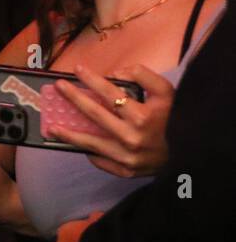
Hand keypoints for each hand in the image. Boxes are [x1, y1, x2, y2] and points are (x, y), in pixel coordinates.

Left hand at [46, 64, 173, 176]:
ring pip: (90, 143)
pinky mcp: (125, 171)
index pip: (110, 93)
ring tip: (52, 126)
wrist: (191, 154)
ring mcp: (127, 157)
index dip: (92, 79)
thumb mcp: (167, 93)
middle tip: (58, 88)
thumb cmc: (176, 119)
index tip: (77, 69)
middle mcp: (131, 137)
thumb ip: (143, 76)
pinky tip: (78, 144)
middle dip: (73, 98)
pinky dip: (89, 151)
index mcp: (142, 117)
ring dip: (68, 134)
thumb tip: (116, 73)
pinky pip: (101, 161)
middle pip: (94, 115)